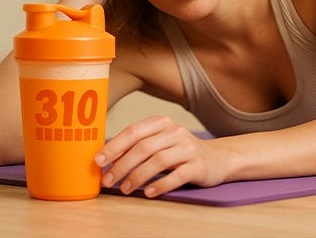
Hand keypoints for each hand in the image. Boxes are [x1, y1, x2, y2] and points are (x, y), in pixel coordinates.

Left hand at [95, 116, 227, 197]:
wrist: (217, 159)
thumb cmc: (180, 152)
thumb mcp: (160, 142)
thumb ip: (137, 146)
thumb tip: (106, 159)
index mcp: (162, 123)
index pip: (133, 131)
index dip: (114, 146)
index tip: (98, 161)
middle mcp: (176, 132)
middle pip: (143, 147)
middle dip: (121, 165)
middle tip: (108, 180)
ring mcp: (188, 148)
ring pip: (158, 161)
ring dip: (137, 176)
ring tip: (125, 189)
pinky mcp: (199, 165)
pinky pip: (177, 176)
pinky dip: (160, 185)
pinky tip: (149, 192)